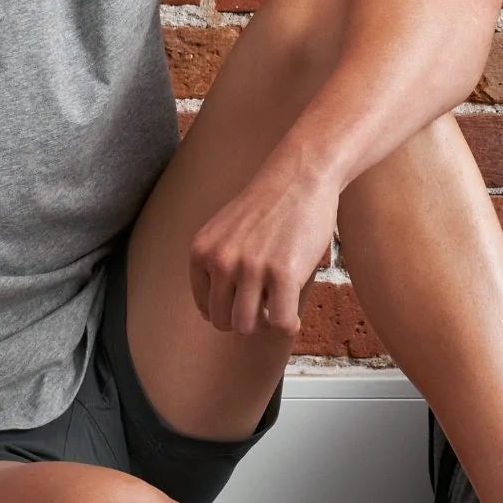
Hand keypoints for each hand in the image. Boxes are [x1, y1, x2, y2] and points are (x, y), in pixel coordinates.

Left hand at [189, 160, 338, 337]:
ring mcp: (250, 269)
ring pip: (247, 326)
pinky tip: (293, 315)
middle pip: (223, 321)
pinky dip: (288, 325)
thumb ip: (218, 263)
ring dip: (265, 322)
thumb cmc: (269, 205)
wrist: (301, 176)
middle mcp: (220, 261)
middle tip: (265, 304)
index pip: (205, 307)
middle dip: (246, 318)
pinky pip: (281, 322)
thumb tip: (222, 313)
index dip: (229, 308)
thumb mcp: (226, 231)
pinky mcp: (283, 275)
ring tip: (278, 307)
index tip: (247, 300)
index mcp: (201, 251)